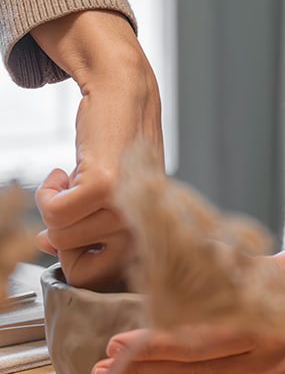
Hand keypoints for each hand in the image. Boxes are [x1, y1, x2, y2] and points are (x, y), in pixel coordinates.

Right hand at [31, 10, 161, 287]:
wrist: (125, 95)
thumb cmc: (116, 146)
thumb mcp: (106, 193)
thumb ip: (86, 226)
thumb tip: (48, 245)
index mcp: (148, 230)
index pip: (98, 278)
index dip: (72, 261)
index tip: (66, 234)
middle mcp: (143, 223)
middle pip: (74, 260)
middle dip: (61, 230)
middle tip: (73, 197)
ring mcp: (125, 205)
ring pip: (61, 234)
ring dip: (55, 204)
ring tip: (76, 177)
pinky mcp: (106, 185)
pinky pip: (55, 213)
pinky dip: (47, 192)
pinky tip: (64, 172)